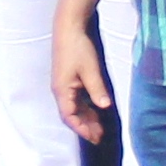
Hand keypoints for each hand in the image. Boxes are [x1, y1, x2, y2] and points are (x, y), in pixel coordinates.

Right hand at [51, 21, 112, 143]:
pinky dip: (85, 107)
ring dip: (86, 117)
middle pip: (72, 114)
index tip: (94, 138)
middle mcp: (60, 90)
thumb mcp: (90, 70)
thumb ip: (97, 89)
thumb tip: (105, 106)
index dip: (82, 129)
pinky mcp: (68, 79)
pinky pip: (75, 99)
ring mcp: (63, 85)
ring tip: (99, 127)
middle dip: (85, 126)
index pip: (70, 117)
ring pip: (74, 107)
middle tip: (100, 136)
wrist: (68, 27)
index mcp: (62, 90)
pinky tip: (95, 109)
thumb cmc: (78, 48)